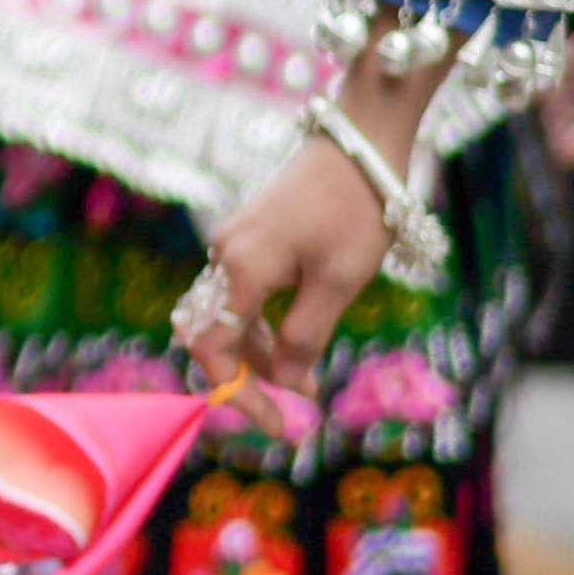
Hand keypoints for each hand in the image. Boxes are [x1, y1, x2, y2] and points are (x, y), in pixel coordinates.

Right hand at [194, 130, 403, 401]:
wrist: (358, 147)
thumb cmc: (354, 214)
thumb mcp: (338, 283)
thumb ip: (306, 336)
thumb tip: (289, 383)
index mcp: (241, 271)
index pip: (216, 349)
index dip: (240, 395)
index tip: (278, 427)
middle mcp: (224, 255)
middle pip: (215, 333)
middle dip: (248, 375)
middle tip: (292, 407)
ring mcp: (232, 242)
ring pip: (228, 314)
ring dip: (259, 349)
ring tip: (303, 372)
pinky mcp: (248, 234)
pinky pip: (240, 291)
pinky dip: (262, 322)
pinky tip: (296, 332)